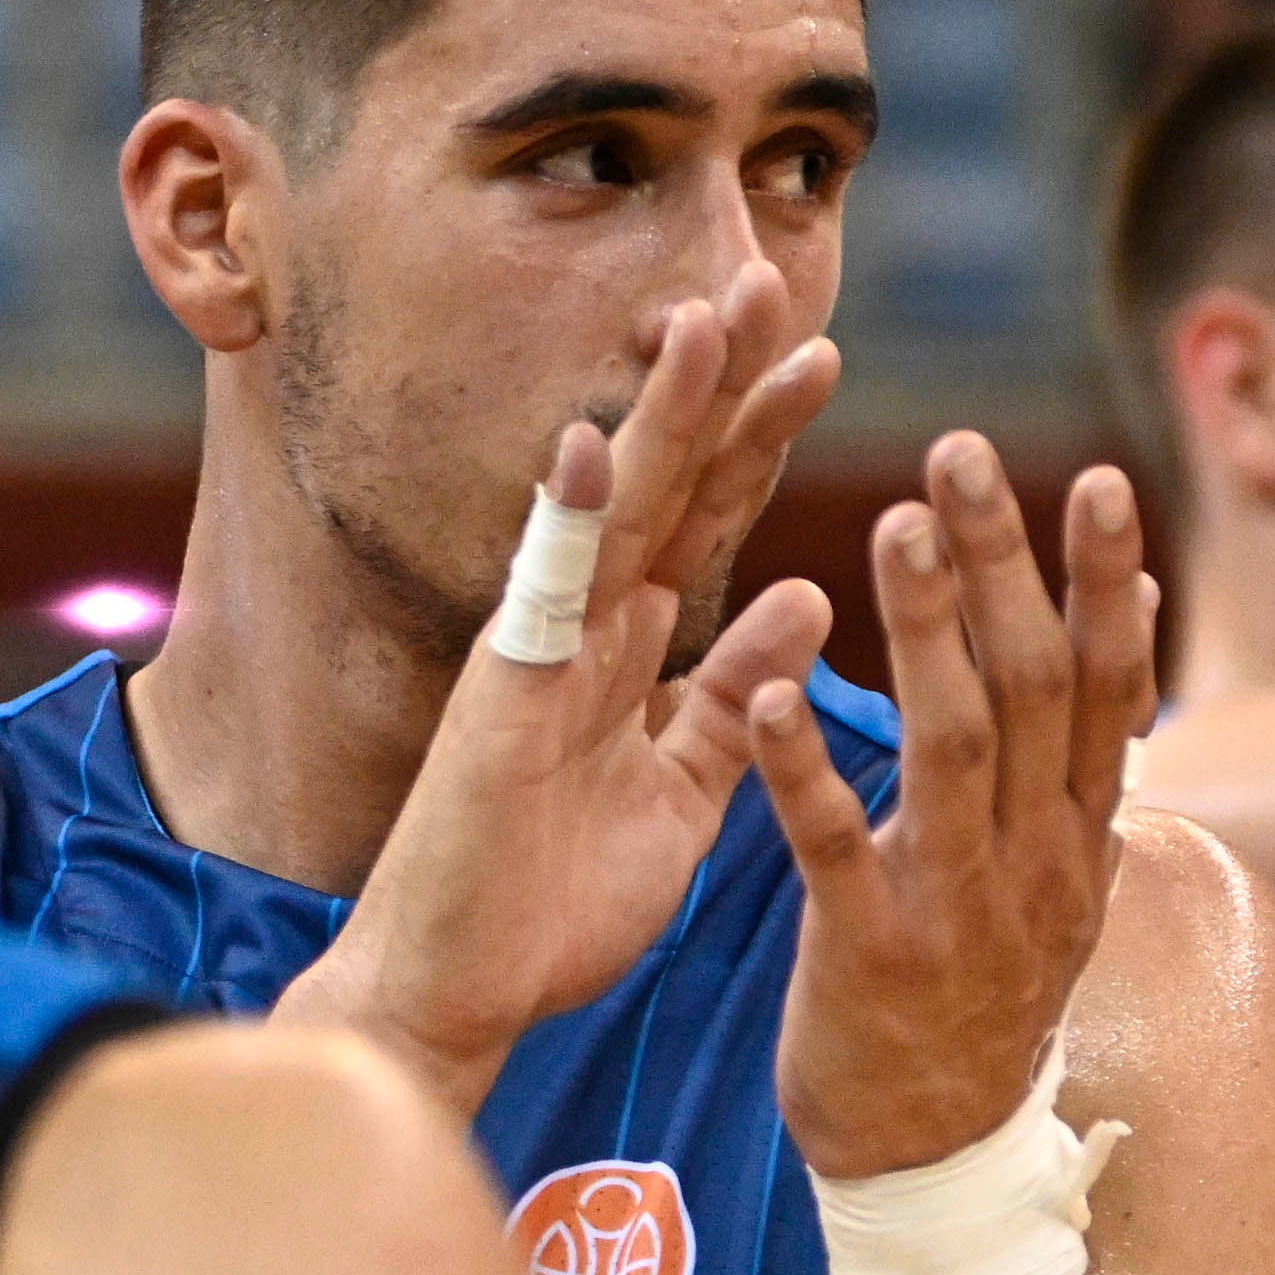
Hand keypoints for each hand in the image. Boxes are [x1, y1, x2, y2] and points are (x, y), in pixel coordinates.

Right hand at [284, 270, 841, 1109]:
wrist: (455, 995)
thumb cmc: (554, 903)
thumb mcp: (682, 791)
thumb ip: (735, 698)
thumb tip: (805, 596)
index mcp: (629, 651)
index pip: (706, 518)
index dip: (759, 434)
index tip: (819, 349)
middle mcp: (582, 631)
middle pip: (665, 484)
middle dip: (721, 386)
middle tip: (774, 278)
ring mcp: (538, 657)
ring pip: (608, 515)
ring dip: (656, 417)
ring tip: (705, 320)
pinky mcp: (500, 703)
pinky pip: (539, 601)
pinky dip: (566, 522)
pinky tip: (594, 442)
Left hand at [751, 435, 1157, 1180]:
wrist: (932, 1162)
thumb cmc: (975, 1004)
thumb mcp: (1054, 885)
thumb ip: (1078, 772)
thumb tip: (1136, 643)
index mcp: (1077, 836)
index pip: (1106, 687)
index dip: (1105, 584)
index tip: (1100, 480)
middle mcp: (1037, 863)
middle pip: (1036, 689)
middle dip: (1004, 566)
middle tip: (964, 452)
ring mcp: (960, 911)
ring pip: (956, 749)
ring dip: (926, 633)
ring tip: (893, 527)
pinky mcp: (872, 958)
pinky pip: (838, 851)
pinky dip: (807, 771)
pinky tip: (771, 696)